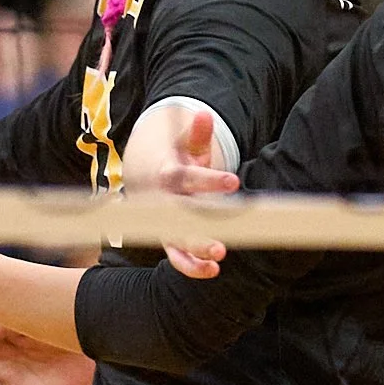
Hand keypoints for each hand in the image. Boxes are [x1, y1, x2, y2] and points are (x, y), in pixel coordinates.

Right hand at [155, 110, 238, 277]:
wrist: (150, 177)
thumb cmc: (179, 159)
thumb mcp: (187, 144)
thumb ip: (197, 133)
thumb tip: (204, 113)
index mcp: (168, 175)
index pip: (186, 178)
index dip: (209, 180)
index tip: (233, 181)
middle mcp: (164, 202)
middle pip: (178, 216)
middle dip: (198, 226)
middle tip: (222, 238)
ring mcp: (164, 223)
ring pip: (174, 242)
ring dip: (194, 251)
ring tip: (219, 258)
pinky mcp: (169, 240)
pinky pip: (176, 257)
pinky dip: (192, 266)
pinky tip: (213, 270)